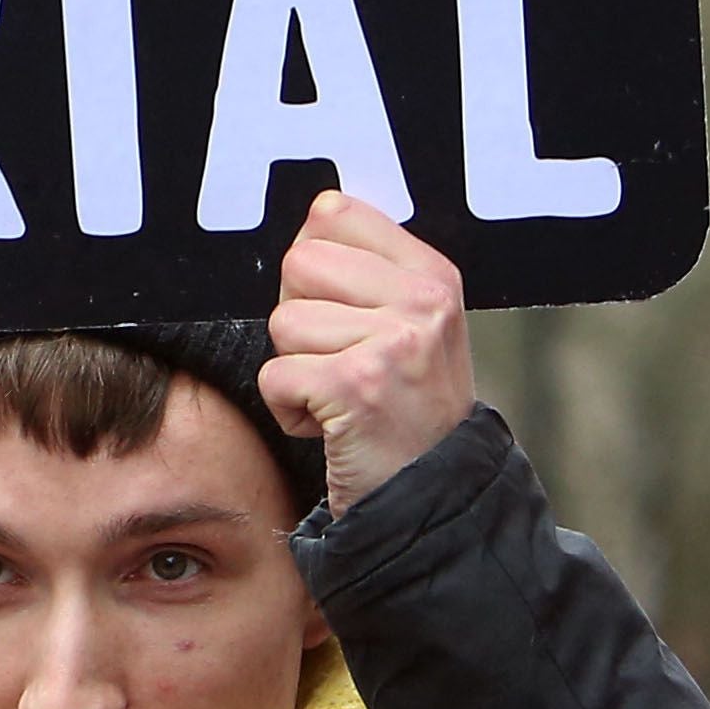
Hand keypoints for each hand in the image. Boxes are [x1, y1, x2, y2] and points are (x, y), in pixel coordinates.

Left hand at [261, 193, 475, 514]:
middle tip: (341, 362)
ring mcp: (394, 342)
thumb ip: (369, 269)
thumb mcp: (411, 328)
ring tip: (342, 398)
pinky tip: (332, 427)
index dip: (316, 267)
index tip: (345, 313)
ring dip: (297, 370)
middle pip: (299, 263)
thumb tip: (318, 208)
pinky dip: (290, 411)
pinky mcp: (357, 386)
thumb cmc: (406, 412)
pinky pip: (276, 375)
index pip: (333, 212)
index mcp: (432, 274)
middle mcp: (422, 301)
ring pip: (283, 323)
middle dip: (301, 318)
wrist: (433, 499)